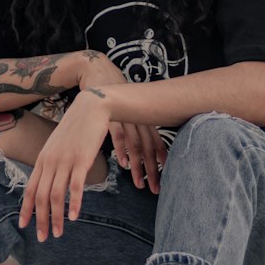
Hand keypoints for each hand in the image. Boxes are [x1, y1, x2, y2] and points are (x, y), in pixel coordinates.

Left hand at [18, 89, 110, 239]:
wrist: (90, 108)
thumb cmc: (75, 129)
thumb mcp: (57, 145)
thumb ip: (52, 163)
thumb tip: (49, 181)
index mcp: (42, 160)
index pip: (29, 189)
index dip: (26, 209)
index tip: (24, 226)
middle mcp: (50, 162)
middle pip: (40, 196)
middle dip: (40, 220)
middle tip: (43, 238)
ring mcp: (65, 161)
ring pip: (55, 195)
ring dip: (56, 217)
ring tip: (59, 233)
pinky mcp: (81, 160)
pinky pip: (75, 186)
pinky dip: (73, 204)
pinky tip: (74, 216)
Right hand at [79, 54, 166, 193]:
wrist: (98, 74)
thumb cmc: (114, 96)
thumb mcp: (129, 111)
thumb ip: (136, 128)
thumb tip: (140, 150)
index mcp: (144, 117)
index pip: (157, 142)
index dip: (161, 160)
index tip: (166, 178)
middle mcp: (138, 118)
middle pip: (148, 148)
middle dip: (153, 170)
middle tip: (156, 189)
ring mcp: (124, 117)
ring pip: (135, 145)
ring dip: (139, 166)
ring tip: (139, 184)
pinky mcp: (109, 116)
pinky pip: (118, 135)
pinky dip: (122, 150)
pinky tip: (125, 164)